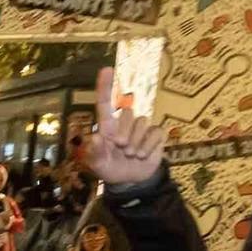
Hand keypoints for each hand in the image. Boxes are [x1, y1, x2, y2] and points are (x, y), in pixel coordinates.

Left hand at [85, 66, 166, 188]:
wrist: (130, 181)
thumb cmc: (110, 169)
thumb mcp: (98, 165)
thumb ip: (95, 152)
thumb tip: (96, 137)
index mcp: (107, 127)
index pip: (105, 103)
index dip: (105, 87)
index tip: (106, 70)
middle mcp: (124, 123)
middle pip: (128, 112)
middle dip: (124, 132)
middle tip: (121, 148)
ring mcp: (141, 128)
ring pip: (142, 122)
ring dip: (136, 142)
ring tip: (131, 155)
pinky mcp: (156, 135)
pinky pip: (155, 132)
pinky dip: (148, 146)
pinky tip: (143, 155)